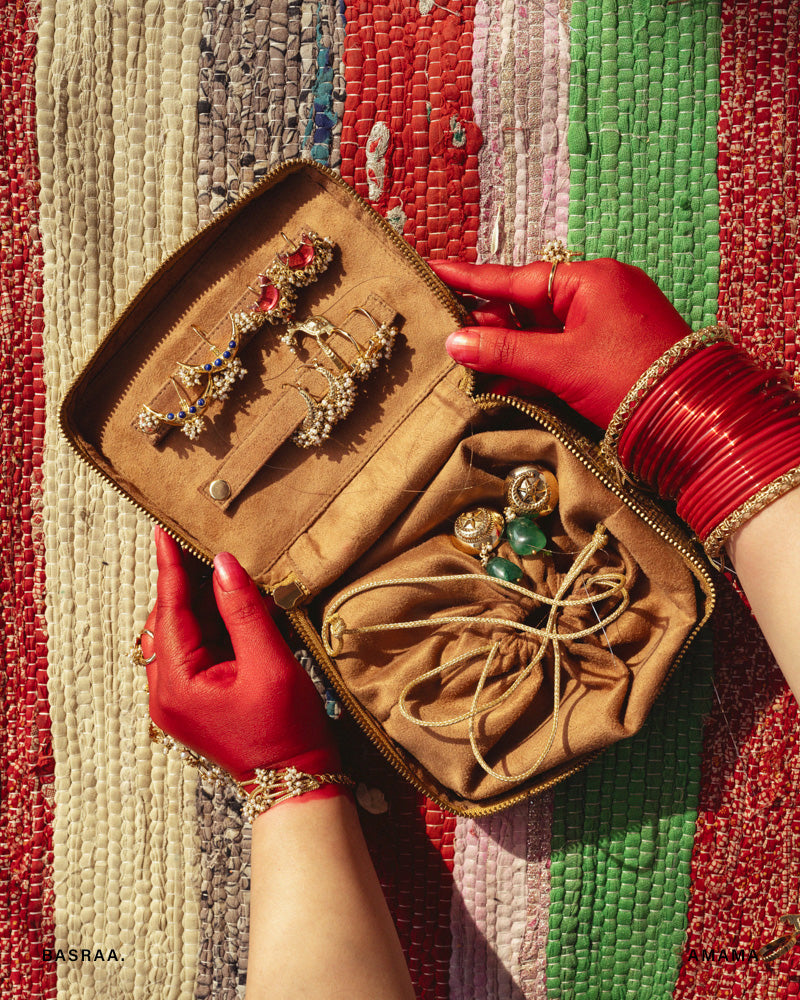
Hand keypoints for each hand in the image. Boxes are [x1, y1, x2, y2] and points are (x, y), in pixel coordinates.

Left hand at [142, 527, 337, 780]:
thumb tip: (222, 564)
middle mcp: (164, 694)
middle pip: (166, 621)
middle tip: (197, 542)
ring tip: (212, 566)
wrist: (295, 780)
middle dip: (182, 582)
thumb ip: (243, 611)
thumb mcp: (271, 664)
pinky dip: (203, 624)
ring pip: (175, 634)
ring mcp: (175, 700)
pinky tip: (223, 603)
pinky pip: (188, 650)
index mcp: (177, 685)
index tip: (164, 529)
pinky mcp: (190, 701)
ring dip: (193, 602)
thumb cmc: (287, 730)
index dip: (169, 567)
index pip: (169, 611)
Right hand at [431, 257, 690, 427]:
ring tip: (466, 362)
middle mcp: (599, 294)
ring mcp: (606, 324)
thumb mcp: (560, 365)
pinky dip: (533, 366)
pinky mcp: (610, 354)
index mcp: (591, 280)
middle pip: (527, 304)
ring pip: (542, 332)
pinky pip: (560, 352)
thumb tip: (455, 343)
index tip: (432, 267)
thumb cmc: (630, 380)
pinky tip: (501, 382)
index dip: (470, 278)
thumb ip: (505, 352)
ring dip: (507, 350)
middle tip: (446, 334)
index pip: (515, 277)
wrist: (693, 420)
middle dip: (488, 324)